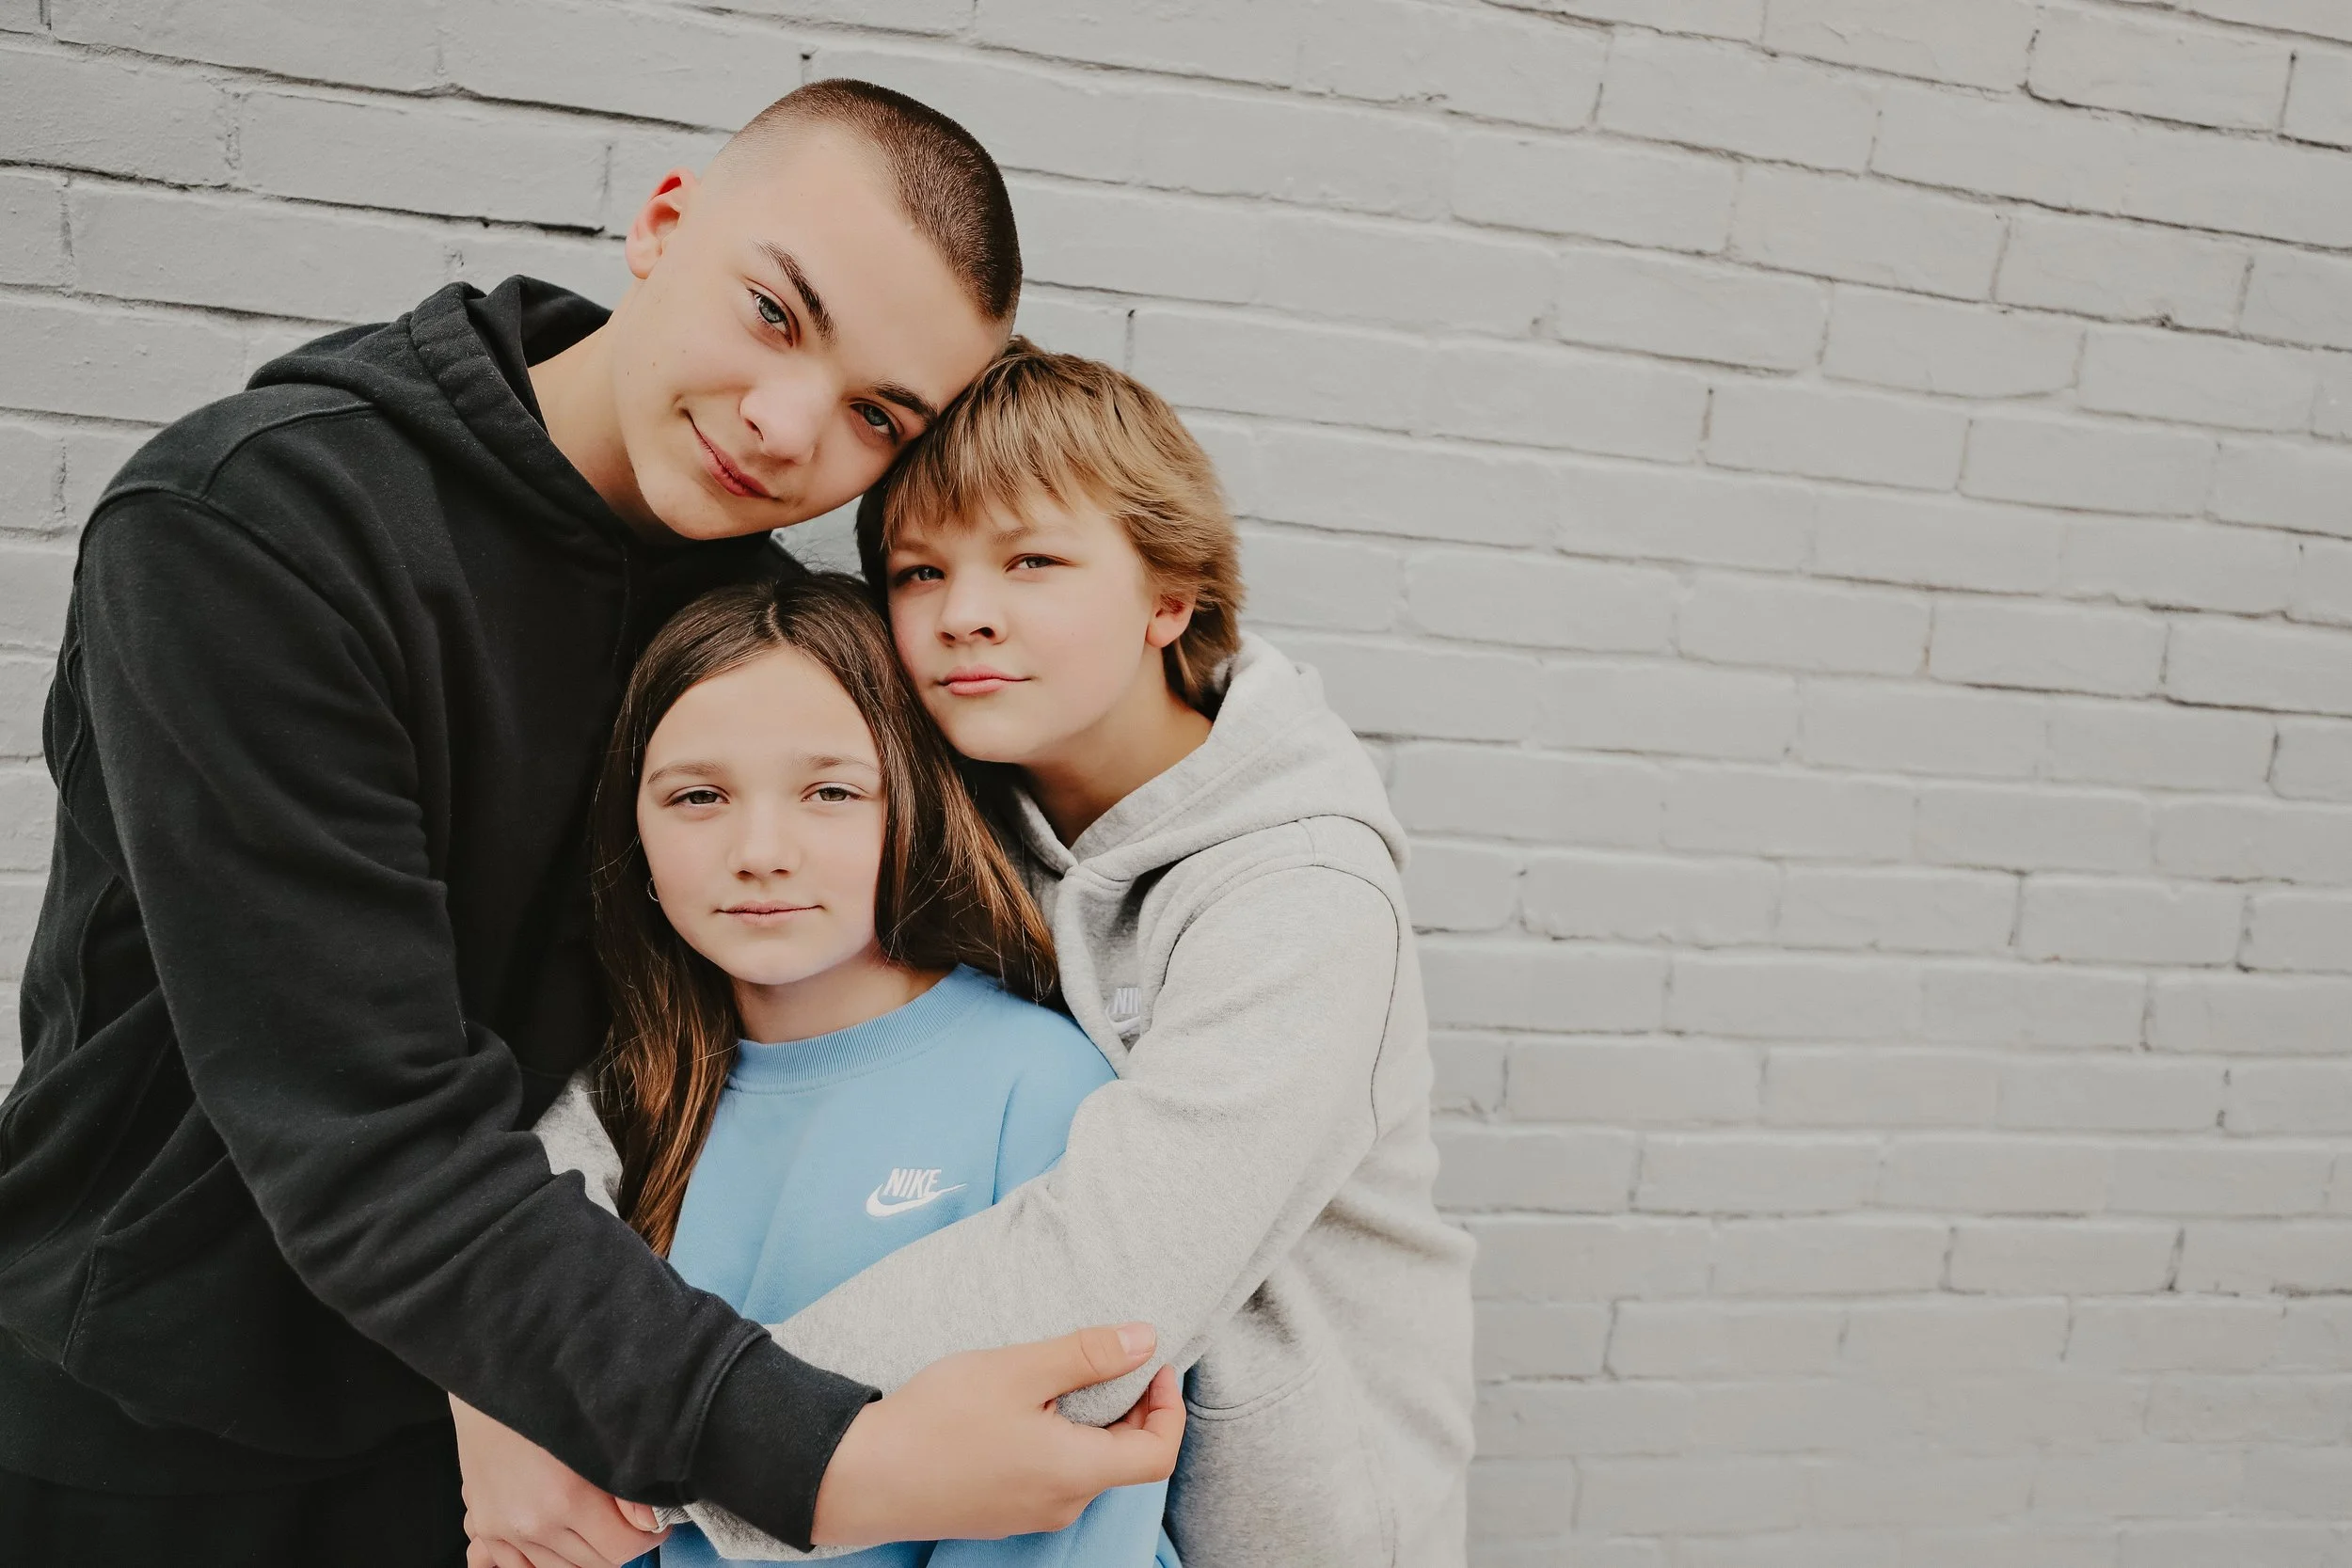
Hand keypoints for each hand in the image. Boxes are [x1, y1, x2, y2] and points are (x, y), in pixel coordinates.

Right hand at [450, 1394, 668, 1567]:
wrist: (495, 1382)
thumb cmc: (551, 1399)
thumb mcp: (599, 1435)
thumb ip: (627, 1487)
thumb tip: (650, 1524)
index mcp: (566, 1501)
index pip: (622, 1549)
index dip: (647, 1539)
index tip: (653, 1526)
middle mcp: (533, 1525)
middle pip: (593, 1564)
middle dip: (617, 1546)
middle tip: (627, 1525)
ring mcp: (504, 1530)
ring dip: (583, 1556)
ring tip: (597, 1529)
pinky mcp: (485, 1527)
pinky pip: (518, 1567)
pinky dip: (544, 1562)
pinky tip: (561, 1544)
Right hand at [811, 1323, 1184, 1546]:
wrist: (861, 1477)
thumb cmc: (938, 1421)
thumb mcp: (1019, 1370)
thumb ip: (1088, 1354)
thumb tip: (1146, 1340)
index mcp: (1075, 1473)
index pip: (1158, 1454)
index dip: (1169, 1407)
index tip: (1151, 1363)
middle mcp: (1061, 1504)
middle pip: (1125, 1460)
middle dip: (1132, 1408)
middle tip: (1109, 1359)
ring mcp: (1030, 1515)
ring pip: (1087, 1467)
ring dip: (1093, 1423)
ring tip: (1061, 1378)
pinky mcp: (1001, 1513)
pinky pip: (1053, 1478)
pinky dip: (1061, 1442)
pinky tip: (1026, 1409)